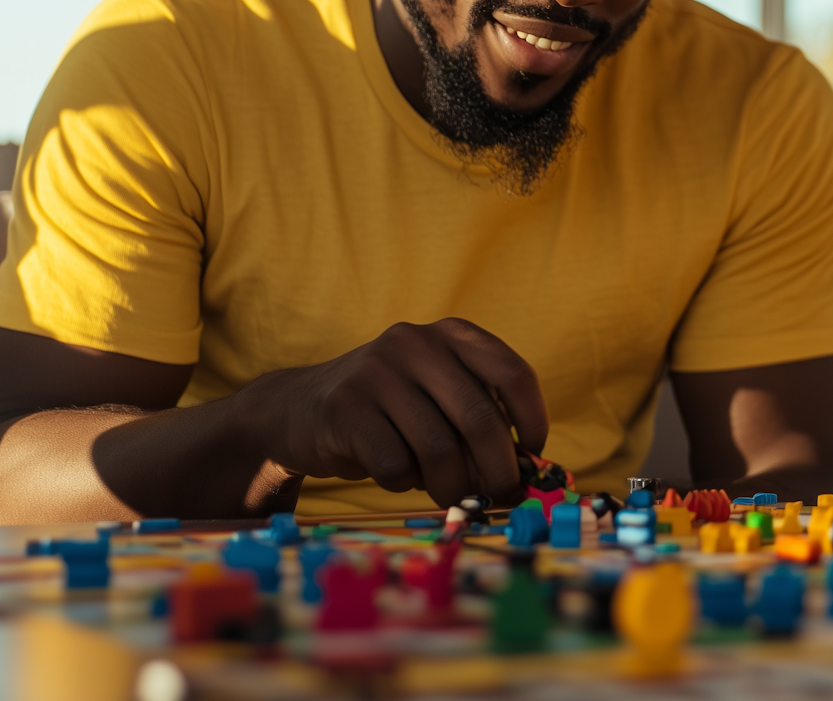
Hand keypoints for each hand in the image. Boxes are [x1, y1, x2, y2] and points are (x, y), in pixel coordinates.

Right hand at [239, 318, 547, 510]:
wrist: (299, 409)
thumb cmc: (391, 411)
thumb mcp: (439, 394)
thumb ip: (480, 417)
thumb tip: (527, 473)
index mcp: (452, 334)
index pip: (513, 373)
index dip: (533, 420)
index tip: (532, 457)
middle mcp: (417, 342)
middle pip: (480, 418)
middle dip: (498, 470)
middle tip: (501, 498)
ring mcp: (377, 371)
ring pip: (439, 449)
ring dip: (451, 487)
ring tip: (448, 495)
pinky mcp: (345, 407)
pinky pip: (395, 465)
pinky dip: (404, 483)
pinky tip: (395, 474)